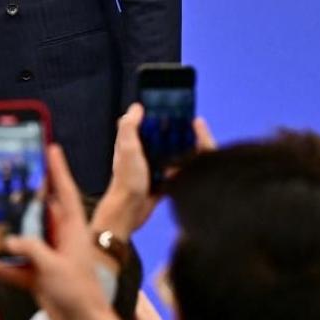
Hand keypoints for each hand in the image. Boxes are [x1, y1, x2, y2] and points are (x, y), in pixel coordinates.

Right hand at [0, 144, 135, 319]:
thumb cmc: (80, 294)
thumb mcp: (54, 267)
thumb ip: (31, 249)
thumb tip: (10, 240)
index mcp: (73, 232)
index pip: (66, 194)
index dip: (59, 171)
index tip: (52, 148)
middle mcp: (61, 241)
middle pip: (41, 212)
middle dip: (26, 198)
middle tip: (11, 179)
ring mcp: (50, 259)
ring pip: (25, 239)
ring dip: (8, 233)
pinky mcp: (40, 277)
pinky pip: (16, 267)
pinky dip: (1, 266)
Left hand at [93, 104, 213, 238]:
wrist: (130, 211)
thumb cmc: (126, 180)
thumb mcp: (128, 149)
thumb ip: (129, 127)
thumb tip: (136, 107)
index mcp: (130, 144)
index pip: (144, 125)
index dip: (156, 116)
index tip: (172, 109)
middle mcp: (139, 155)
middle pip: (159, 139)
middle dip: (172, 134)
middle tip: (189, 128)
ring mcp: (149, 170)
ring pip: (168, 156)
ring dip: (179, 152)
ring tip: (194, 144)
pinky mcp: (159, 184)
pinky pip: (174, 173)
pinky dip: (181, 170)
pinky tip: (191, 167)